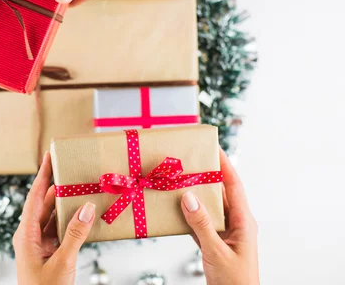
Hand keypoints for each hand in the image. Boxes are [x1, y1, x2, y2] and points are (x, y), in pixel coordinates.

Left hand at [13, 152, 95, 284]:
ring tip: (79, 187)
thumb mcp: (62, 262)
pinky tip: (83, 214)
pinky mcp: (48, 253)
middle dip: (56, 186)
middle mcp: (29, 236)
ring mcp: (38, 245)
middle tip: (70, 168)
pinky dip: (71, 222)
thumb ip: (75, 234)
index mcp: (25, 235)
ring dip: (65, 204)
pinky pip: (59, 231)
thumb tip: (86, 207)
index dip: (42, 175)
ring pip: (52, 217)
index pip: (34, 198)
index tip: (49, 156)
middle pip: (43, 204)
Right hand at [181, 149, 258, 284]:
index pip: (234, 186)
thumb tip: (189, 196)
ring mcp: (225, 234)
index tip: (214, 148)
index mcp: (244, 222)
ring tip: (179, 180)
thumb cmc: (235, 282)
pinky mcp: (214, 244)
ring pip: (208, 208)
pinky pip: (199, 223)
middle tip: (190, 160)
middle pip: (220, 193)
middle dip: (206, 176)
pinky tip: (174, 209)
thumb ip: (202, 224)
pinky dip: (187, 215)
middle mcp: (236, 224)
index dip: (225, 165)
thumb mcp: (216, 251)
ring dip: (194, 195)